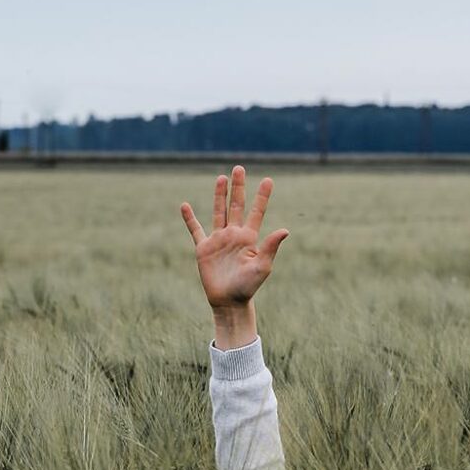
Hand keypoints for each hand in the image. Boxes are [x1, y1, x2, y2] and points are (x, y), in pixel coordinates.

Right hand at [180, 166, 288, 348]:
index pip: (257, 212)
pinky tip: (185, 206)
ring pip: (219, 212)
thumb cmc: (248, 287)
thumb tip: (285, 230)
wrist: (229, 302)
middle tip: (239, 168)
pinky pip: (195, 230)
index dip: (262, 196)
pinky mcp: (204, 248)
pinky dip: (190, 219)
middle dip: (238, 187)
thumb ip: (270, 247)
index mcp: (250, 238)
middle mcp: (234, 235)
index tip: (268, 179)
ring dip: (220, 195)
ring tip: (221, 178)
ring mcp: (218, 240)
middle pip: (237, 205)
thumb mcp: (262, 266)